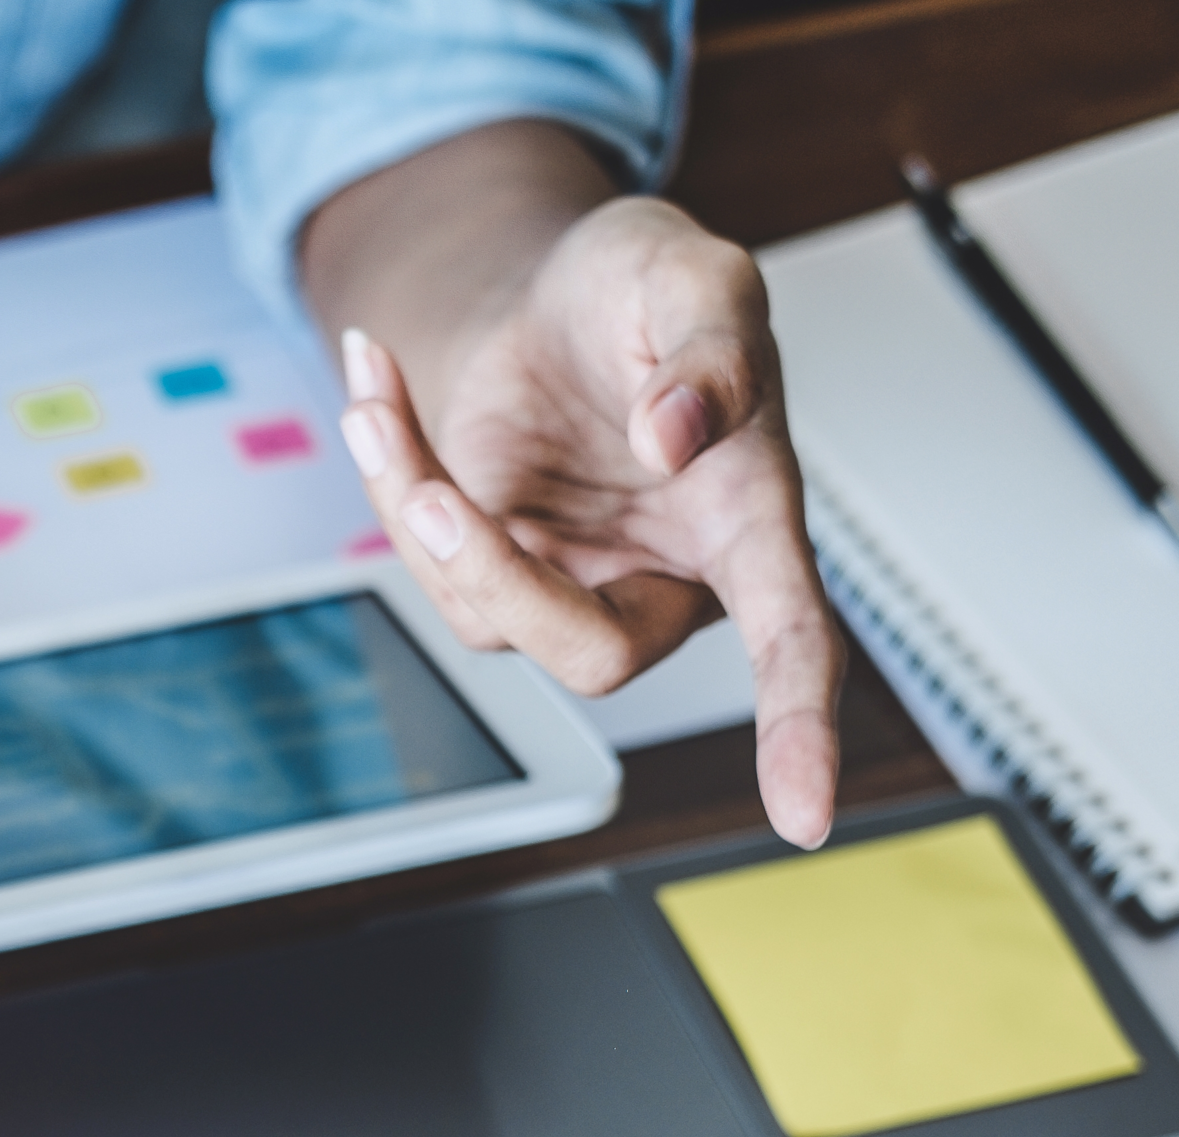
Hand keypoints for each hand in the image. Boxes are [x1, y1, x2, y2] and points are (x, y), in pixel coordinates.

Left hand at [334, 196, 842, 846]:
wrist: (557, 283)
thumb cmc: (647, 293)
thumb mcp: (696, 277)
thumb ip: (712, 351)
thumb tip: (678, 438)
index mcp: (749, 519)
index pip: (793, 642)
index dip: (800, 730)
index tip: (805, 818)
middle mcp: (664, 574)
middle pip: (597, 657)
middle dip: (500, 583)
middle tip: (435, 497)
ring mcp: (573, 580)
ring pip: (487, 614)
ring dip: (410, 508)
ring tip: (376, 397)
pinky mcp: (494, 565)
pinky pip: (429, 562)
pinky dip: (384, 479)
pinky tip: (373, 391)